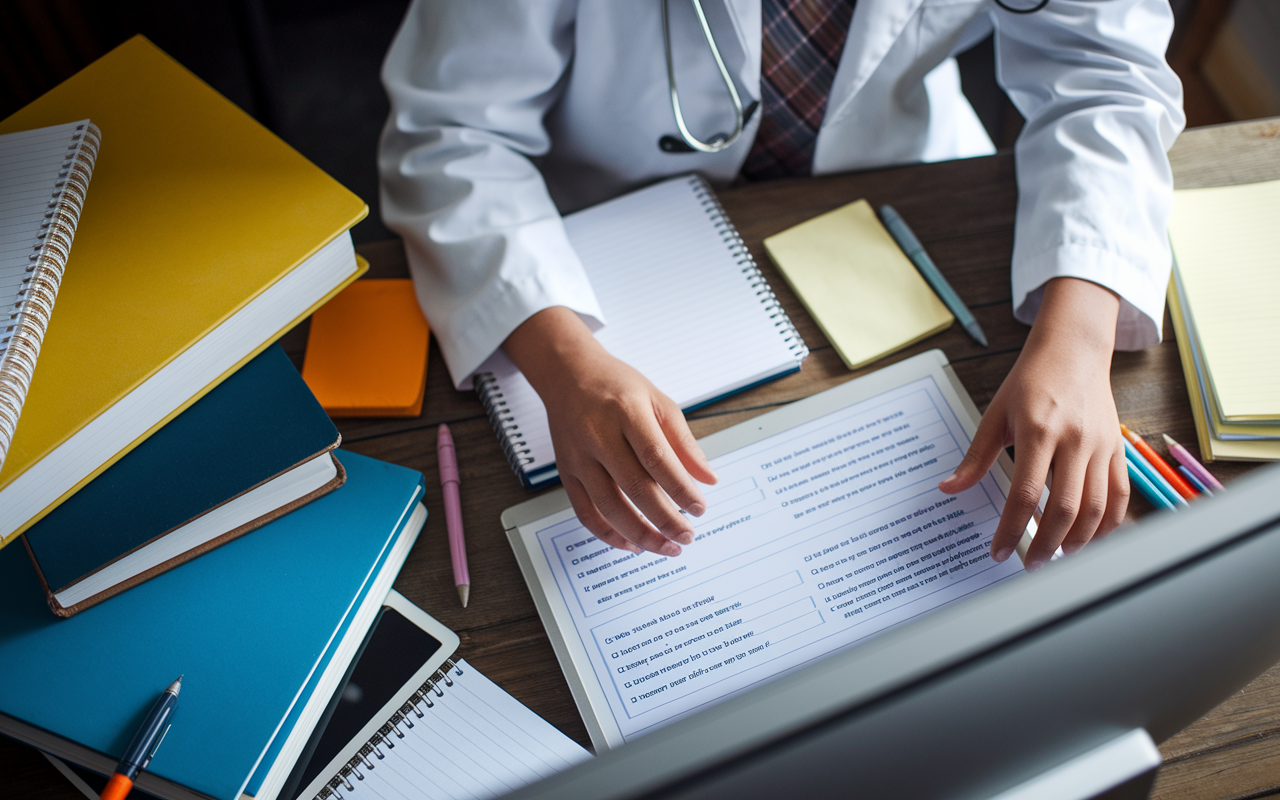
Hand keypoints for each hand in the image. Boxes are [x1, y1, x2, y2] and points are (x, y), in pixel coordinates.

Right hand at [503, 307, 717, 555]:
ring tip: (666, 546)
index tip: (700, 508)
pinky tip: (631, 544)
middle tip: (687, 536)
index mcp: (626, 412)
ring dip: (640, 534)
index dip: (680, 488)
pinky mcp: (566, 472)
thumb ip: (683, 441)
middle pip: (633, 487)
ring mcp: (579, 456)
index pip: (657, 458)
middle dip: (664, 518)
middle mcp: (598, 435)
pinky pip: (584, 512)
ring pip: (608, 506)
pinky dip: (608, 534)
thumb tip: (707, 478)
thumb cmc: (616, 386)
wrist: (568, 374)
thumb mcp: (658, 400)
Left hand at [939, 278, 1128, 571]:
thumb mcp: (995, 414)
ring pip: (1097, 508)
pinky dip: (1108, 523)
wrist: (1073, 350)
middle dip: (1046, 545)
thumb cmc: (1031, 381)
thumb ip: (975, 457)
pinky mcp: (1118, 449)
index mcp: (1039, 432)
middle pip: (1066, 509)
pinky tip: (1090, 538)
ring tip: (1057, 556)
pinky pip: (1121, 495)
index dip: (1011, 529)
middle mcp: (1075, 441)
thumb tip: (948, 489)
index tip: (999, 551)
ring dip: (1078, 540)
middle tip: (1031, 565)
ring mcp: (1101, 446)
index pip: (1026, 494)